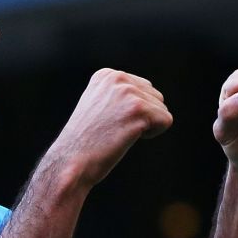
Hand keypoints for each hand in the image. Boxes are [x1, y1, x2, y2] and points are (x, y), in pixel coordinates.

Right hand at [40, 69, 172, 190]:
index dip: (131, 112)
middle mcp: (117, 78)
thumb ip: (120, 95)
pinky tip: (127, 138)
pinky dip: (152, 134)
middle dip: (142, 117)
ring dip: (146, 127)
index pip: (143, 88)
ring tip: (118, 134)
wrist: (71, 162)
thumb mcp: (98, 107)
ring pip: (161, 109)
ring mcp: (128, 93)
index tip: (108, 122)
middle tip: (114, 130)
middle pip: (155, 96)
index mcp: (106, 75)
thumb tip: (152, 95)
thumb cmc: (85, 143)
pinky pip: (165, 120)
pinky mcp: (138, 109)